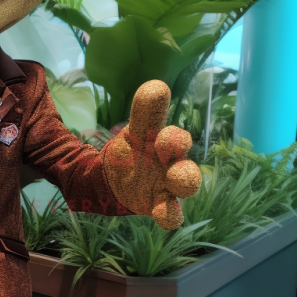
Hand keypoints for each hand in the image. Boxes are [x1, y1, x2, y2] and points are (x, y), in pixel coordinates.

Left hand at [103, 80, 200, 229]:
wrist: (112, 183)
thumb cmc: (129, 153)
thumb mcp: (131, 133)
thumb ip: (142, 111)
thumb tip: (144, 81)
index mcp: (162, 139)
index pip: (172, 131)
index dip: (169, 128)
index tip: (158, 113)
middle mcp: (170, 161)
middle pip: (182, 153)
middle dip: (177, 146)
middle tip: (166, 141)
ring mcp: (166, 185)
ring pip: (184, 183)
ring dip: (184, 180)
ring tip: (176, 180)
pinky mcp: (159, 205)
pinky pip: (170, 213)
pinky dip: (169, 215)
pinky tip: (164, 215)